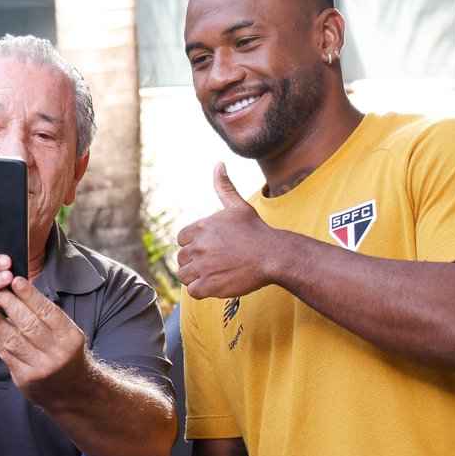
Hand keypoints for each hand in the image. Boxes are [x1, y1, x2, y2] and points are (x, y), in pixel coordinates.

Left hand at [0, 276, 86, 401]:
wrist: (70, 389)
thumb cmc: (64, 351)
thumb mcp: (66, 332)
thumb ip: (46, 314)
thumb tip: (20, 286)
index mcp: (70, 337)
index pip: (48, 312)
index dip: (30, 295)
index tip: (15, 280)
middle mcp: (57, 353)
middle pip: (29, 324)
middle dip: (9, 303)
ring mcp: (40, 367)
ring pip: (13, 338)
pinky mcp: (24, 378)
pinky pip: (4, 352)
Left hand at [176, 164, 274, 299]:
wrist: (273, 255)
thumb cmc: (257, 231)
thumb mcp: (239, 206)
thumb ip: (224, 187)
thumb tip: (219, 164)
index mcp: (201, 227)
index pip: (181, 239)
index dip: (193, 245)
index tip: (209, 248)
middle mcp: (198, 245)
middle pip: (182, 258)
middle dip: (194, 262)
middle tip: (214, 264)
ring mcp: (203, 266)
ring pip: (184, 276)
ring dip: (196, 278)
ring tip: (215, 275)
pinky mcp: (209, 285)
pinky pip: (192, 291)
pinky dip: (202, 291)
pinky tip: (216, 284)